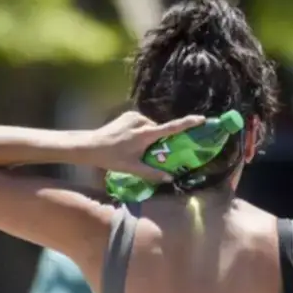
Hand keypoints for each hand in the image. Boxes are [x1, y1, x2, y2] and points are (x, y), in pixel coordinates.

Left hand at [89, 111, 205, 181]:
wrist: (90, 145)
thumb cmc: (111, 158)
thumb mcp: (132, 168)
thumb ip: (152, 173)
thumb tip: (169, 178)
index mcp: (145, 134)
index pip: (171, 128)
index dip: (187, 123)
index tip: (201, 119)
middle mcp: (142, 121)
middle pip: (159, 130)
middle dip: (158, 141)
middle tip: (147, 154)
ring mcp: (134, 116)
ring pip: (150, 127)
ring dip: (148, 137)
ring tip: (133, 148)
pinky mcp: (128, 114)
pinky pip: (142, 123)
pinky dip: (141, 131)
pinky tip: (128, 141)